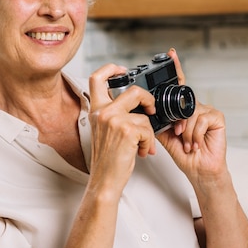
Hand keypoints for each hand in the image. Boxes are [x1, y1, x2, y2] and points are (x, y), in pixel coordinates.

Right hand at [88, 63, 156, 193]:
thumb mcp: (104, 131)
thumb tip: (136, 106)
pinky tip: (141, 151)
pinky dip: (149, 143)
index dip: (111, 68)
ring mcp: (114, 119)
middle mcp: (102, 112)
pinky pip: (148, 130)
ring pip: (144, 114)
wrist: (104, 180)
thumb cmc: (107, 159)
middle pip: (133, 90)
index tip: (123, 70)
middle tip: (151, 110)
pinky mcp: (126, 130)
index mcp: (96, 109)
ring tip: (142, 145)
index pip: (97, 77)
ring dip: (149, 132)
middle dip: (148, 99)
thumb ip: (114, 115)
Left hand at [157, 49, 226, 182]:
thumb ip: (158, 120)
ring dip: (185, 132)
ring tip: (187, 144)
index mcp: (182, 109)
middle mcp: (195, 107)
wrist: (198, 170)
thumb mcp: (164, 135)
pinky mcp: (217, 117)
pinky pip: (201, 120)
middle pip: (182, 103)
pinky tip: (196, 144)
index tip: (171, 53)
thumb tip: (144, 110)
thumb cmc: (183, 154)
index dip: (175, 69)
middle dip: (177, 120)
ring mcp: (207, 111)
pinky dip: (195, 135)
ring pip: (190, 113)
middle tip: (177, 134)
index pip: (178, 87)